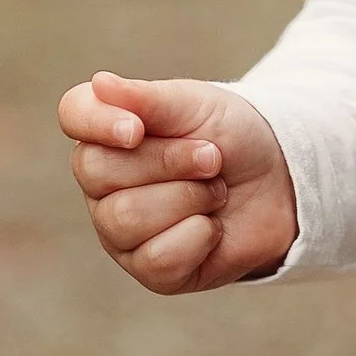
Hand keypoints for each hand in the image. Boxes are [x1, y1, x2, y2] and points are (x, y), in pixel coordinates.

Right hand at [56, 71, 297, 294]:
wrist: (282, 183)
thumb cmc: (231, 137)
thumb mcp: (196, 106)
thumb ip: (148, 99)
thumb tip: (100, 84)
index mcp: (108, 132)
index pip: (73, 115)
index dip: (99, 122)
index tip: (137, 128)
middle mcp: (102, 184)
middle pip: (98, 172)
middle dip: (170, 161)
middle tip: (212, 157)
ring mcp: (121, 231)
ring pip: (125, 218)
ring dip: (189, 198)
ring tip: (215, 191)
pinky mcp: (151, 270)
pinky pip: (157, 258)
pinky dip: (199, 236)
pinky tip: (213, 227)